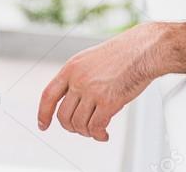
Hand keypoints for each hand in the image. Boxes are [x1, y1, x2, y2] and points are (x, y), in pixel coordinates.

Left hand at [37, 22, 166, 141]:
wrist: (143, 50)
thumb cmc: (123, 53)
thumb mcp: (91, 59)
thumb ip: (79, 77)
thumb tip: (74, 101)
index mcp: (72, 67)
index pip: (48, 95)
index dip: (43, 113)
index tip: (43, 124)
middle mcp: (78, 79)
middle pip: (63, 115)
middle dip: (71, 127)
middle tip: (82, 128)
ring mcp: (92, 91)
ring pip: (79, 124)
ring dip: (87, 132)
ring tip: (97, 130)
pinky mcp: (108, 102)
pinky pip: (96, 127)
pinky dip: (99, 135)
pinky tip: (104, 134)